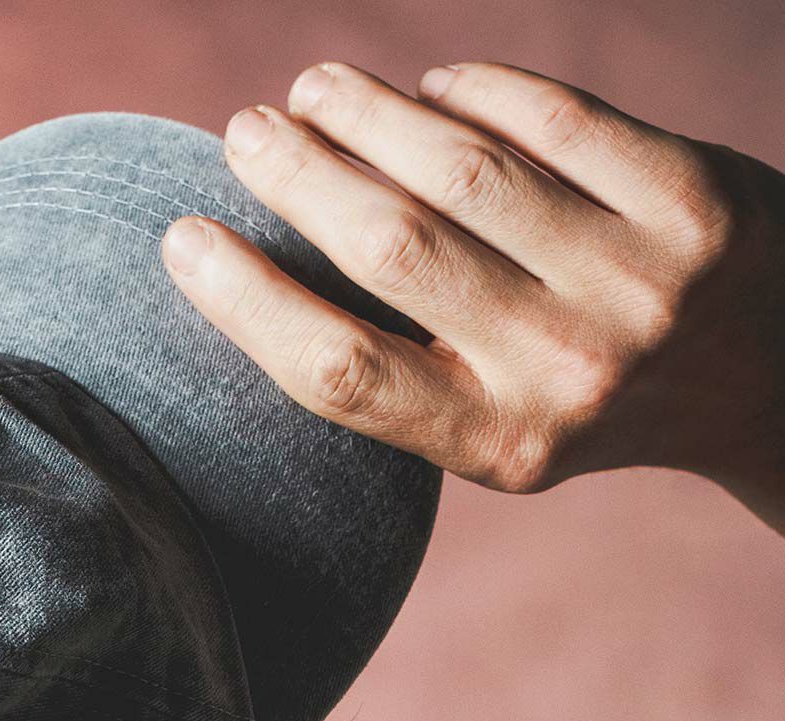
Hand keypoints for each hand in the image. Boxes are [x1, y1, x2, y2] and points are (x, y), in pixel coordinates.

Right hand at [161, 61, 784, 532]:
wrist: (767, 380)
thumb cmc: (591, 400)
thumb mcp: (500, 429)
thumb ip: (409, 369)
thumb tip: (272, 261)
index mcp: (498, 444)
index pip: (339, 374)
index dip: (246, 304)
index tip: (182, 239)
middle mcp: (566, 370)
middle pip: (391, 248)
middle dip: (298, 176)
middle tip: (244, 133)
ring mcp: (637, 280)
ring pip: (464, 169)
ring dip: (368, 114)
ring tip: (316, 89)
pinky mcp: (693, 198)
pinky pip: (553, 119)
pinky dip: (477, 90)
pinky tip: (435, 87)